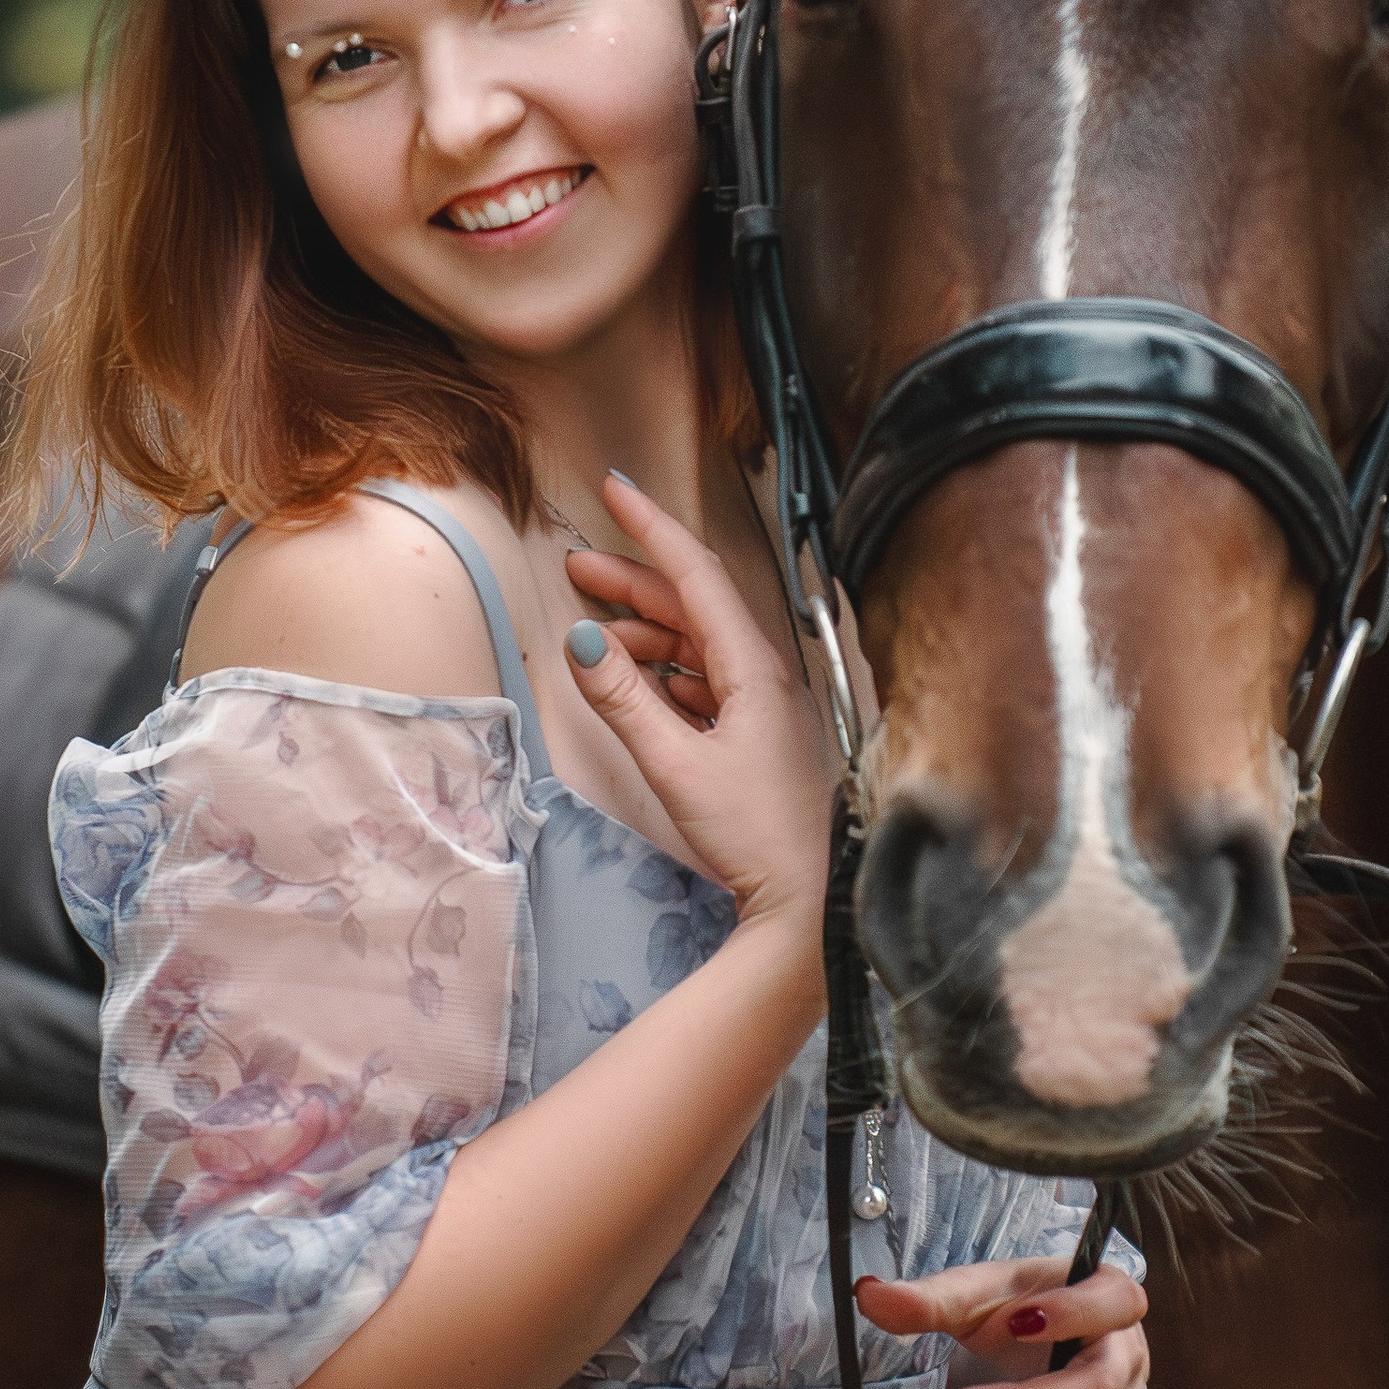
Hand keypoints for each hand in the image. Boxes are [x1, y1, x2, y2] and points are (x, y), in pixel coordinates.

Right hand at [560, 471, 836, 935]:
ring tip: (597, 638)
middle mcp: (763, 673)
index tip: (614, 488)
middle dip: (633, 580)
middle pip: (692, 604)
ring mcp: (762, 703)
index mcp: (752, 666)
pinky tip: (639, 684)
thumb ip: (624, 700)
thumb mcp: (674, 764)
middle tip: (578, 567)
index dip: (651, 526)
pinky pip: (704, 680)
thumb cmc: (757, 834)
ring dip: (645, 632)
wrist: (810, 900)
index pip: (694, 572)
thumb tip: (581, 639)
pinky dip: (664, 672)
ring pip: (697, 643)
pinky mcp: (756, 733)